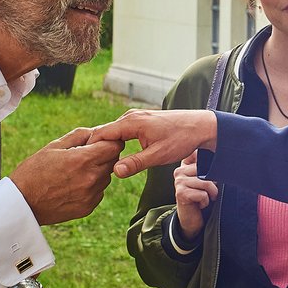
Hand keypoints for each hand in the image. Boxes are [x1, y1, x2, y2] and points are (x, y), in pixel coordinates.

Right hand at [9, 127, 124, 224]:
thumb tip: (98, 132)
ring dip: (98, 170)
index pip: (115, 145)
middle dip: (104, 154)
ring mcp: (91, 195)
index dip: (109, 140)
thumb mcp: (54, 146)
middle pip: (114, 160)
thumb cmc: (34, 171)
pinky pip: (99, 191)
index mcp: (83, 159)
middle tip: (85, 154)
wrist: (21, 203)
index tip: (98, 141)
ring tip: (76, 171)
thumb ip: (80, 135)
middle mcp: (91, 178)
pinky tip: (74, 184)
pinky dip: (92, 186)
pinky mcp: (88, 208)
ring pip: (107, 176)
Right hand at [88, 109, 216, 177]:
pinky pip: (122, 130)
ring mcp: (136, 116)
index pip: (101, 134)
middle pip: (104, 132)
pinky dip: (116, 141)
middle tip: (92, 167)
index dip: (91, 148)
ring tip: (101, 163)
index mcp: (131, 122)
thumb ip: (135, 163)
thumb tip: (114, 171)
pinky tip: (116, 154)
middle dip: (97, 148)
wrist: (200, 127)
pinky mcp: (141, 120)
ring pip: (113, 131)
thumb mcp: (158, 156)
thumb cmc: (181, 139)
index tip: (87, 163)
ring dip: (107, 145)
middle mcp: (131, 116)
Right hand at [174, 152, 218, 238]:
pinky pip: (203, 194)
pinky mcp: (180, 193)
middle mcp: (180, 170)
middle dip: (214, 182)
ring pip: (206, 182)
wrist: (192, 219)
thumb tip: (222, 159)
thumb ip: (210, 166)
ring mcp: (179, 182)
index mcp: (186, 164)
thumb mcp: (207, 178)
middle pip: (207, 170)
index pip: (202, 155)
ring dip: (211, 193)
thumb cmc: (202, 196)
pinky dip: (205, 201)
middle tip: (210, 191)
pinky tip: (200, 204)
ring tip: (206, 197)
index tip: (213, 173)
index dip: (212, 163)